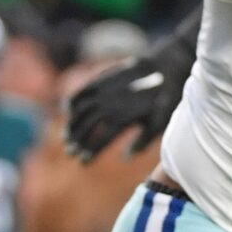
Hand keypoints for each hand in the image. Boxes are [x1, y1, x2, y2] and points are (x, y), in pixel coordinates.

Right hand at [65, 39, 193, 160]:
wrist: (165, 68)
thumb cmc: (164, 100)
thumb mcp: (158, 125)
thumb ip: (141, 143)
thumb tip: (125, 158)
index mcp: (122, 120)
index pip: (100, 141)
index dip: (90, 153)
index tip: (83, 163)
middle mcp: (109, 106)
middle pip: (86, 128)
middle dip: (77, 142)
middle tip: (71, 153)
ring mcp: (104, 91)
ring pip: (80, 112)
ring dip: (71, 126)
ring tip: (67, 137)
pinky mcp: (102, 79)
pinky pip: (82, 92)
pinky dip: (72, 102)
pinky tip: (68, 111)